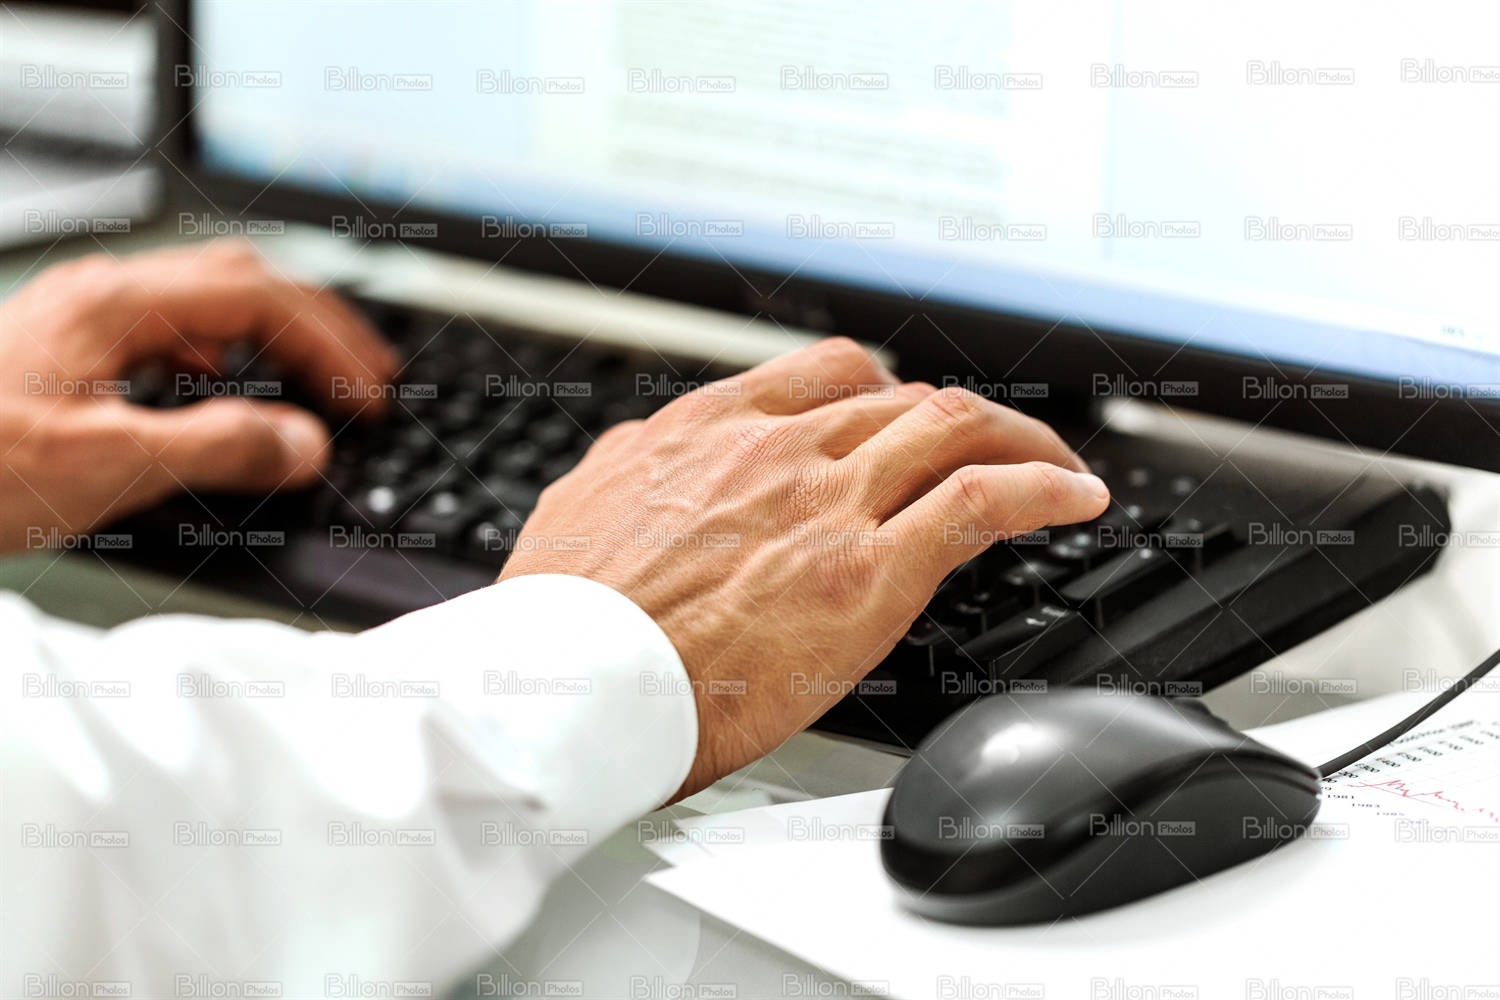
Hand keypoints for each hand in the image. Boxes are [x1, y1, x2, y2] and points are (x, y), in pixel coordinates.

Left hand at [0, 241, 397, 552]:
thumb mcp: (106, 467)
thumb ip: (219, 449)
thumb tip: (305, 444)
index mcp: (114, 306)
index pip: (259, 297)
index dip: (329, 344)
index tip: (368, 395)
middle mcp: (101, 301)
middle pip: (240, 283)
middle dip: (314, 329)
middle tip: (362, 381)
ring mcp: (84, 327)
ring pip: (206, 310)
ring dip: (271, 345)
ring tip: (313, 391)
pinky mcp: (71, 361)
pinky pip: (170, 343)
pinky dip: (224, 369)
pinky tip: (224, 408)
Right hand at [501, 337, 1108, 799]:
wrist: (568, 688)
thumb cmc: (565, 624)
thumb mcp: (579, 509)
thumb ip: (629, 472)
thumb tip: (640, 460)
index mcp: (710, 432)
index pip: (830, 374)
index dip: (886, 389)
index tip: (906, 415)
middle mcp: (779, 451)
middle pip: (906, 399)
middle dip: (961, 421)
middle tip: (991, 450)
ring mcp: (828, 506)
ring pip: (955, 430)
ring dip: (1022, 440)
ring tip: (1059, 464)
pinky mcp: (867, 574)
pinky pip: (984, 501)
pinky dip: (1045, 488)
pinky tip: (1078, 498)